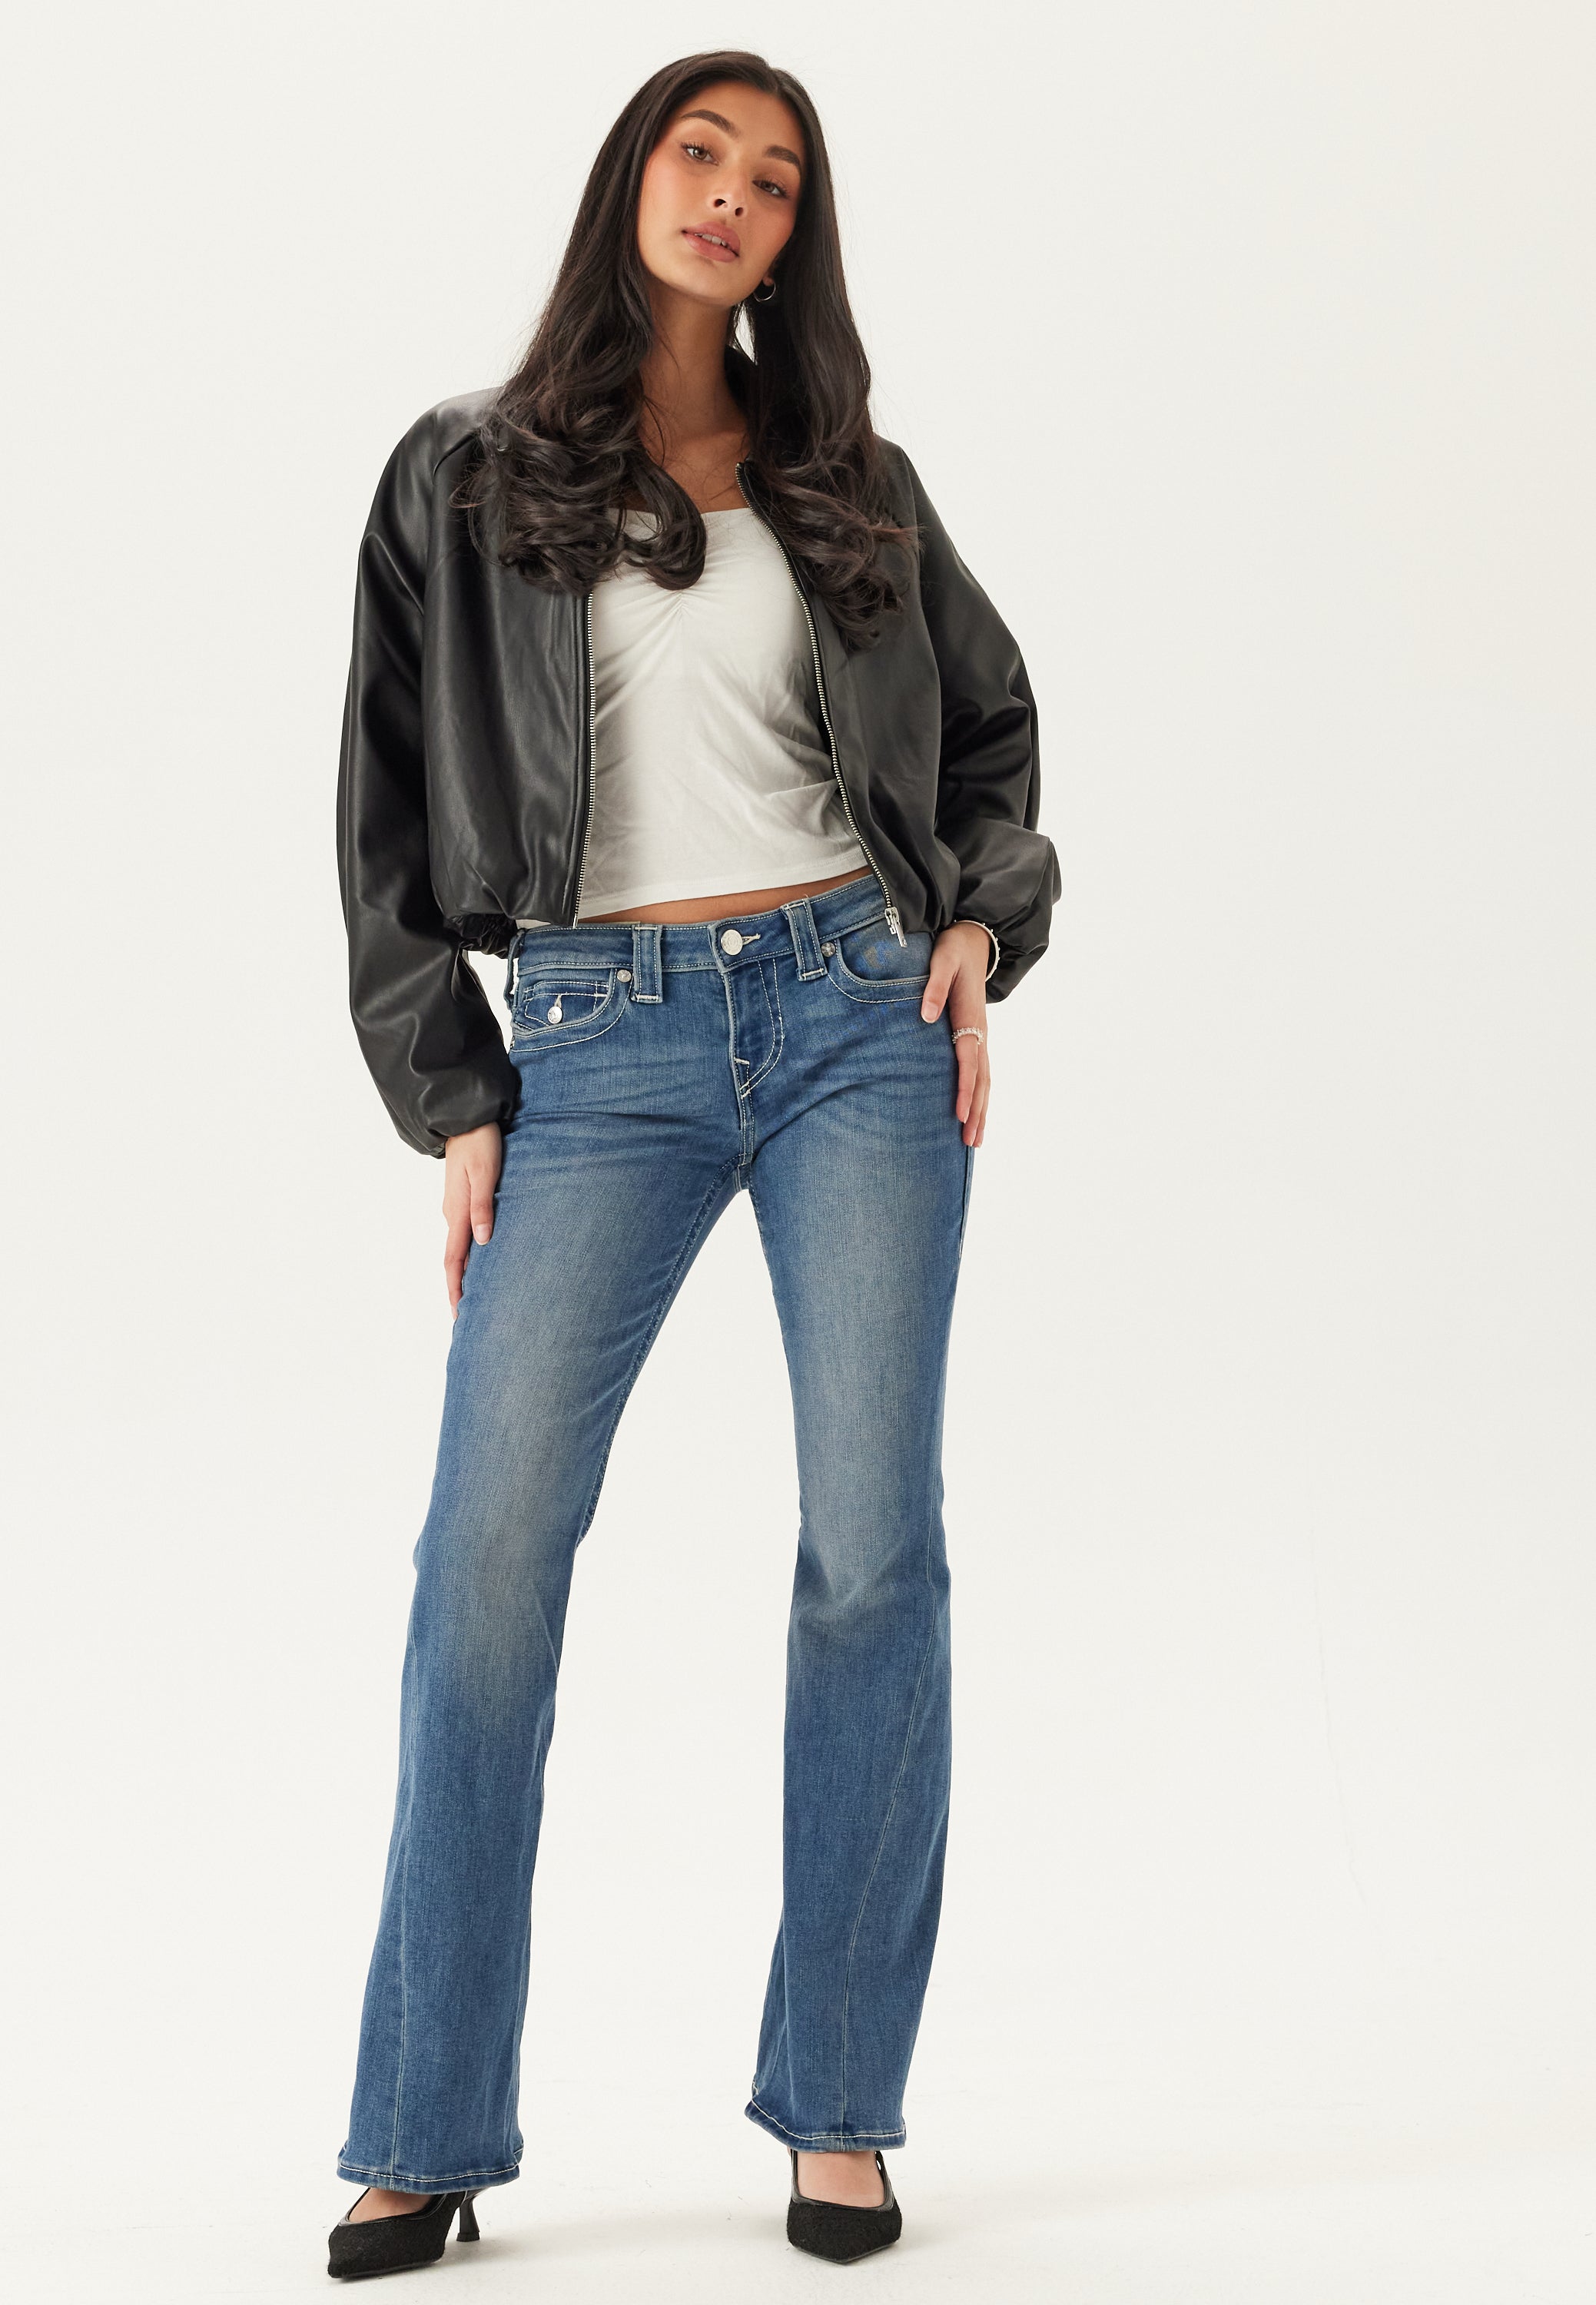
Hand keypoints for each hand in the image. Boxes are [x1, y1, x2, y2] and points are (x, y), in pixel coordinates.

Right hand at [442, 1123, 502, 1315]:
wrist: (465, 1117)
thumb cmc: (480, 1143)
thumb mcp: (484, 1173)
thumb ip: (482, 1206)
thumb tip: (483, 1241)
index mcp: (457, 1212)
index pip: (453, 1260)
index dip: (455, 1288)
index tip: (457, 1314)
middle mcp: (452, 1214)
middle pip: (452, 1259)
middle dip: (456, 1288)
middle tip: (462, 1316)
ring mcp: (455, 1207)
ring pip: (456, 1248)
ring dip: (460, 1273)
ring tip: (470, 1296)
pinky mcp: (462, 1199)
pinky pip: (461, 1235)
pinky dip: (465, 1255)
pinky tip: (475, 1260)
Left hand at [921, 923, 991, 1147]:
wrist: (974, 937)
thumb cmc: (954, 949)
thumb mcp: (943, 959)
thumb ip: (935, 986)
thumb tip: (925, 1016)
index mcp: (970, 1017)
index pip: (968, 1060)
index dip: (965, 1089)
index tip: (960, 1114)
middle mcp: (980, 1030)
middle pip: (982, 1079)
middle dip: (977, 1112)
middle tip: (970, 1142)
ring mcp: (981, 1034)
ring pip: (985, 1080)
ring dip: (982, 1110)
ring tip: (975, 1140)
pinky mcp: (976, 1034)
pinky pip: (982, 1072)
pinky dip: (980, 1095)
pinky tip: (974, 1112)